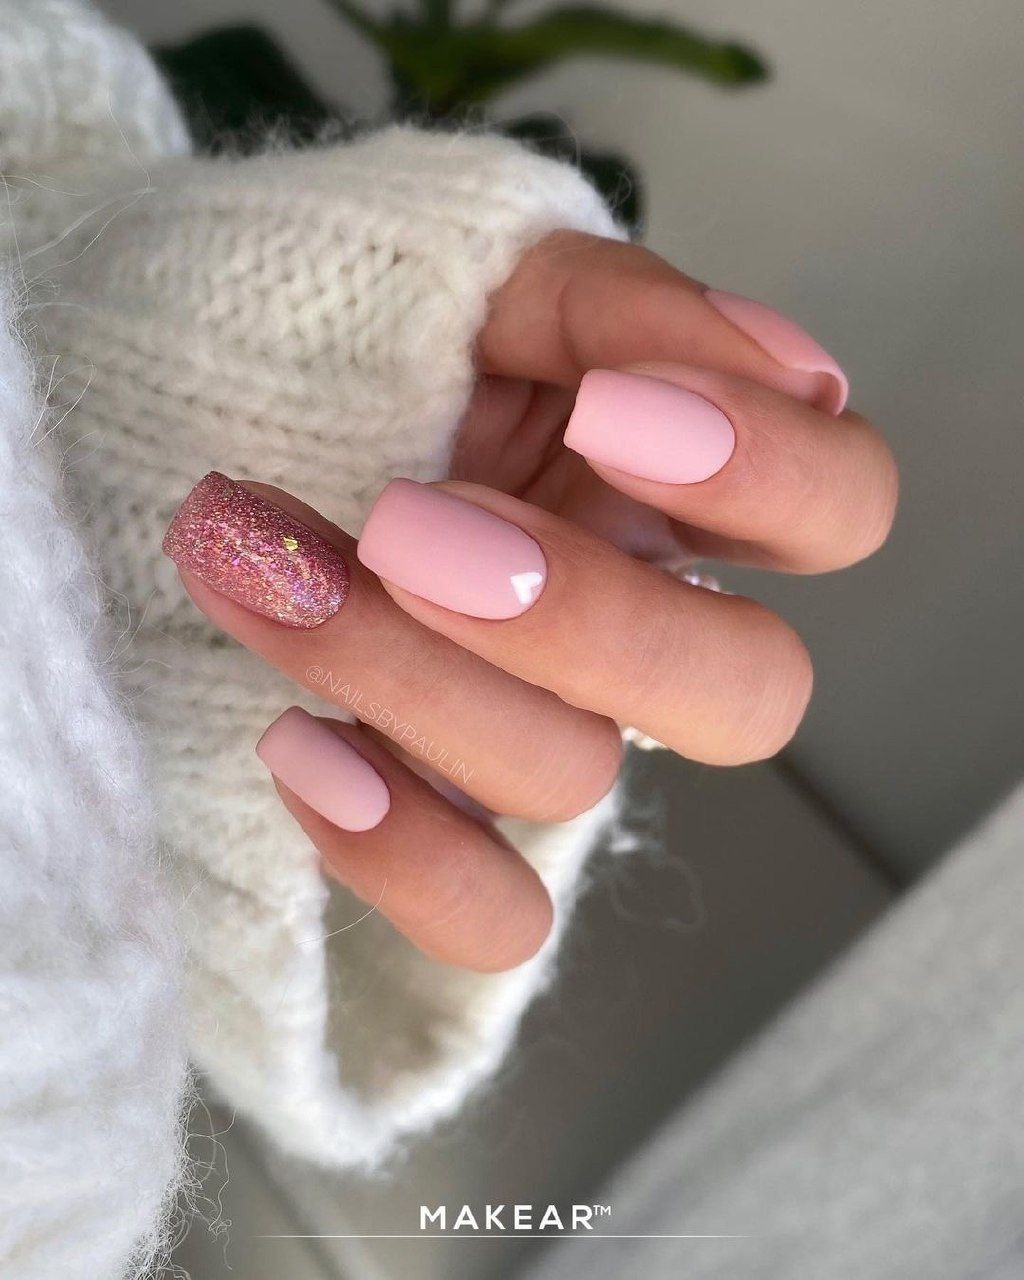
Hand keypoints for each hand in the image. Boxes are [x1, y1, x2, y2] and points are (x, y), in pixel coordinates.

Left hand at [162, 232, 896, 972]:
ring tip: (262, 569)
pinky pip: (493, 918)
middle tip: (417, 527)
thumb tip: (788, 365)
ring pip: (573, 776)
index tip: (607, 413)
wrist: (142, 407)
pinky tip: (299, 749)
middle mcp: (625, 620)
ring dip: (409, 674)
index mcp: (661, 480)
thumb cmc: (310, 326)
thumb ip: (617, 301)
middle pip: (751, 694)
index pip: (839, 505)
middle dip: (590, 619)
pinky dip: (407, 853)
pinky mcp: (438, 829)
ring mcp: (534, 732)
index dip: (765, 476)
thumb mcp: (467, 272)